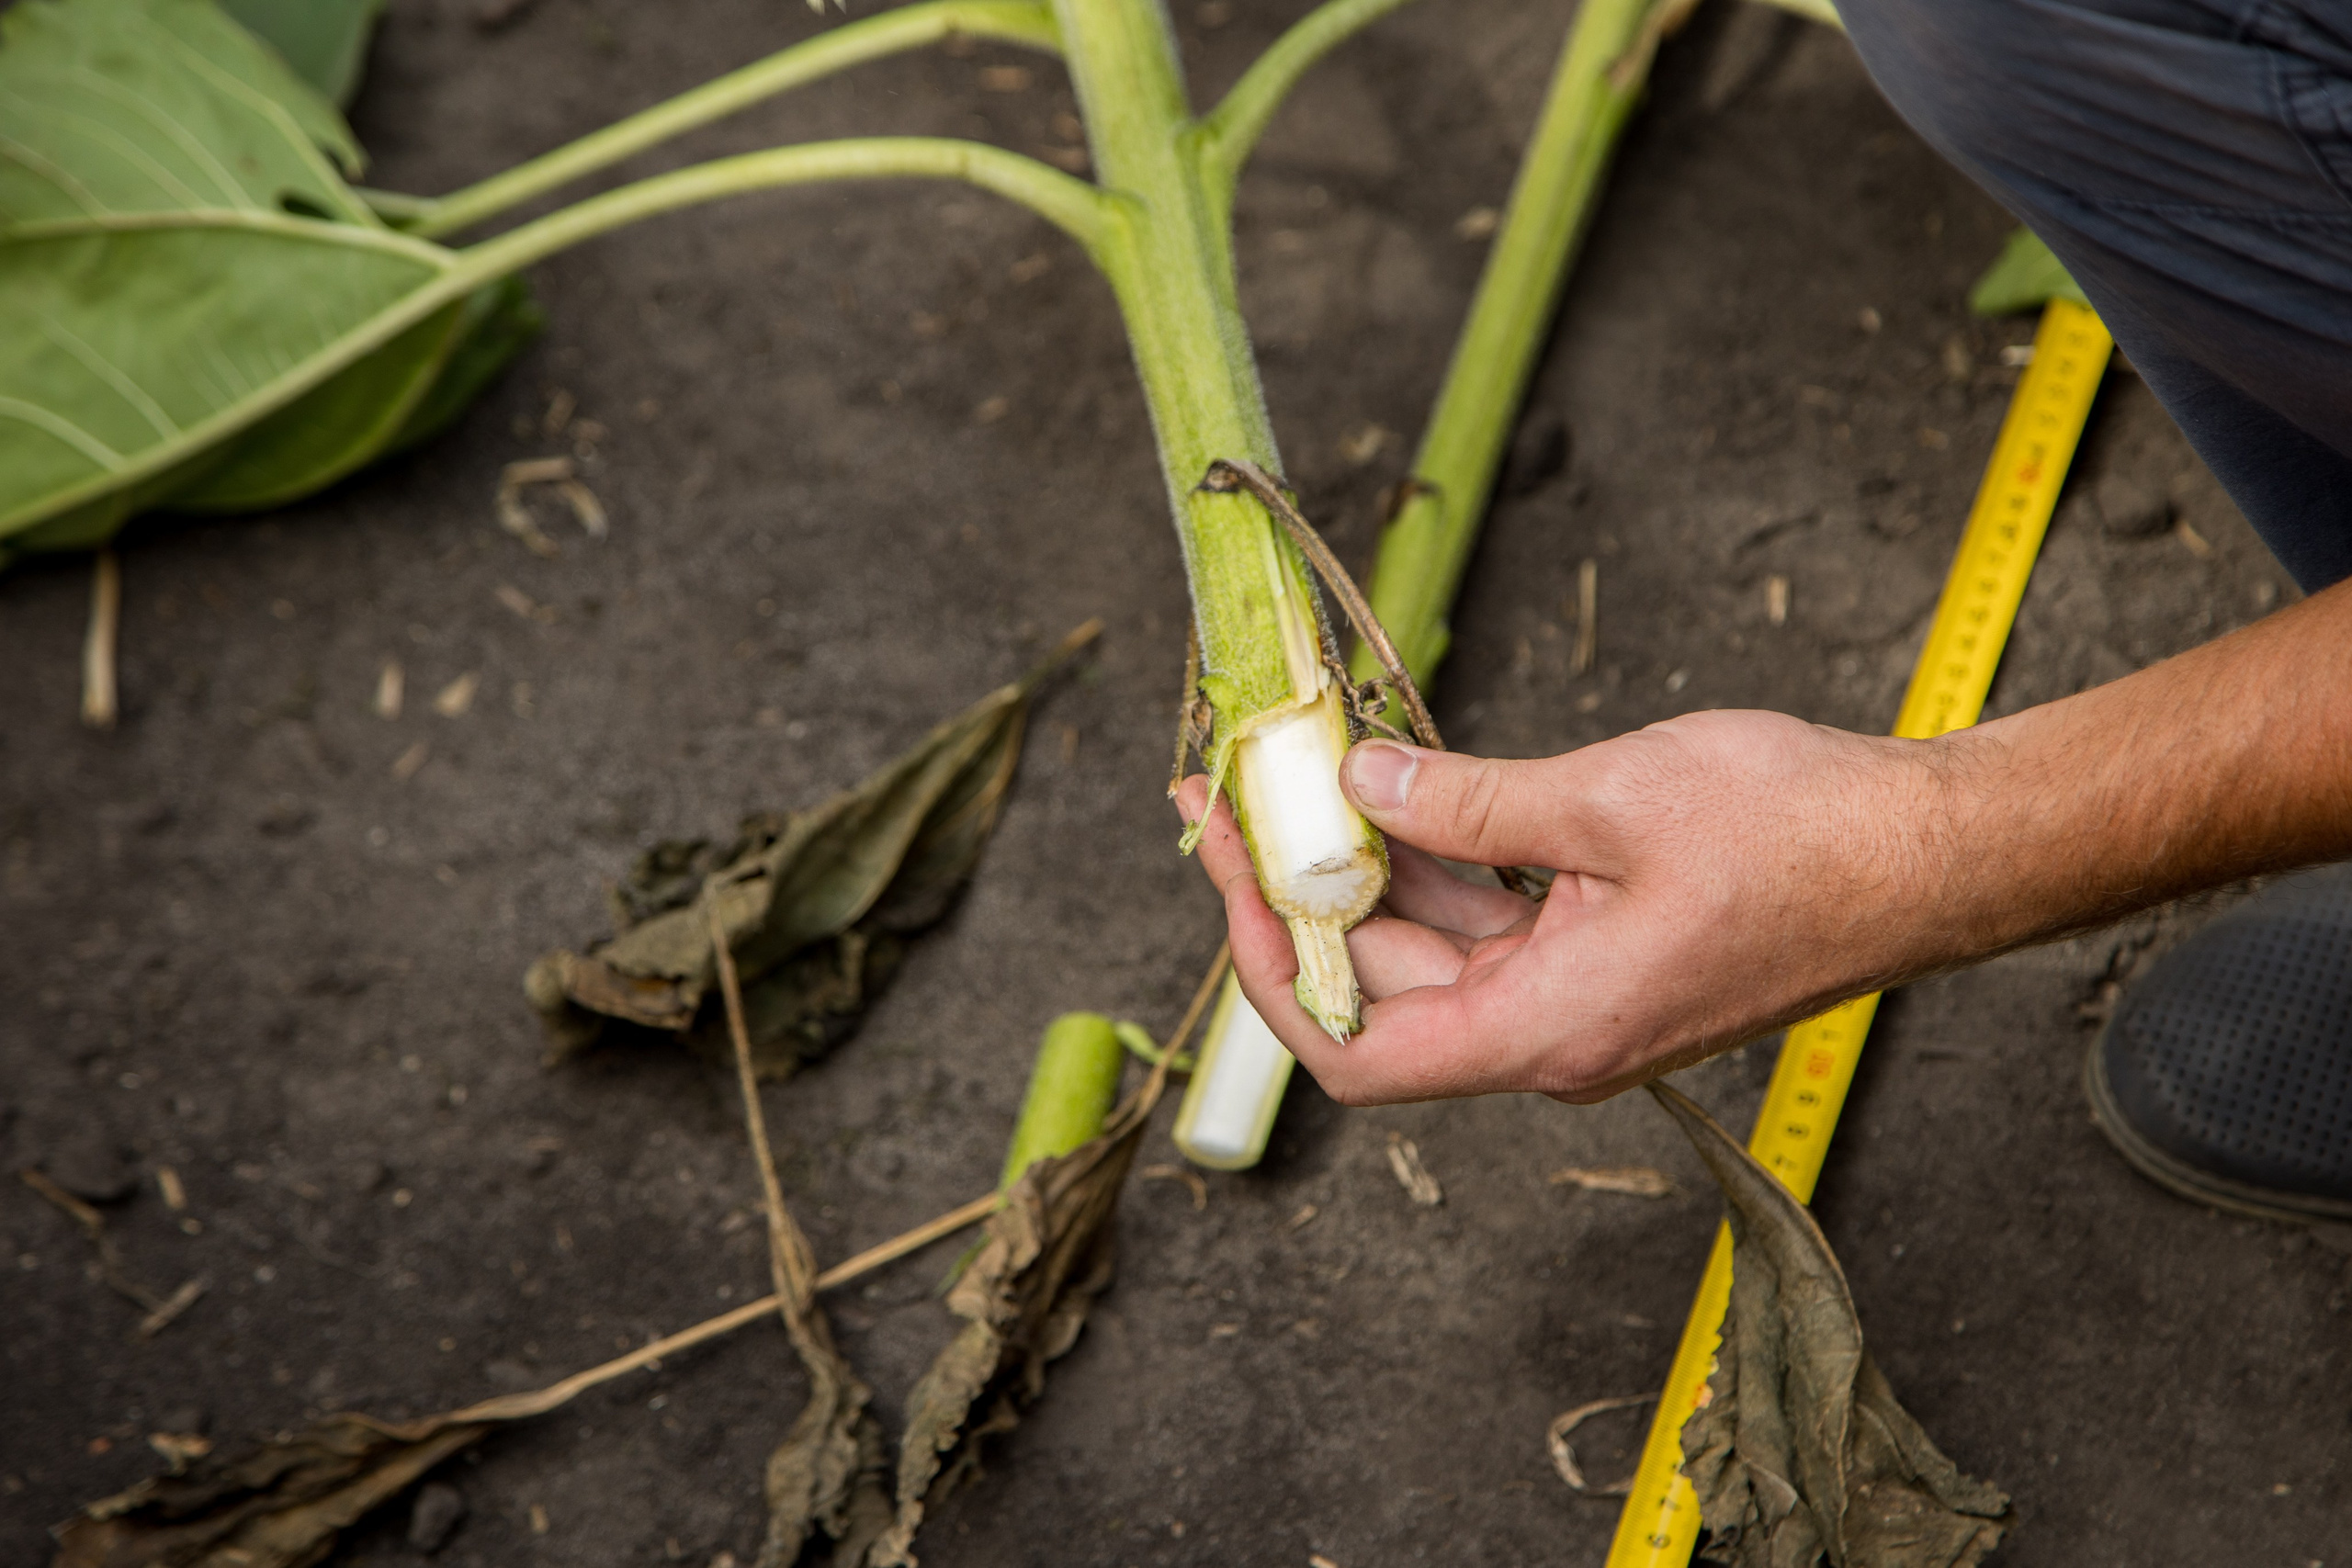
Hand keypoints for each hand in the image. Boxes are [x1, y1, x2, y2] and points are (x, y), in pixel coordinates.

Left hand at [1176, 710, 1945, 1104]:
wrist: (1932, 851)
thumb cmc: (1802, 835)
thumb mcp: (1610, 798)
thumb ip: (1467, 805)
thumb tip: (1359, 787)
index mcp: (1546, 1028)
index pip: (1354, 1051)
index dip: (1275, 972)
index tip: (1232, 870)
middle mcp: (1551, 1035)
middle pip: (1381, 991)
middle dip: (1304, 891)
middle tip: (1240, 788)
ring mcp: (1579, 998)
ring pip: (1432, 951)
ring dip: (1366, 870)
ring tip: (1302, 772)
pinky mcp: (1604, 956)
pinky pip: (1490, 924)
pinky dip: (1437, 861)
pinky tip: (1398, 786)